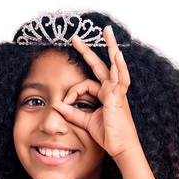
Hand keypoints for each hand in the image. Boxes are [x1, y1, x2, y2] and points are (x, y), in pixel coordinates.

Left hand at [53, 26, 141, 160]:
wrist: (120, 147)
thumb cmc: (108, 136)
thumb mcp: (86, 122)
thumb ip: (73, 113)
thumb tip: (57, 105)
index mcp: (104, 95)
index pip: (85, 84)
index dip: (72, 92)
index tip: (64, 102)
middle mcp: (111, 90)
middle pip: (99, 65)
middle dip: (87, 51)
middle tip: (76, 38)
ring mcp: (117, 91)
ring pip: (113, 65)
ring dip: (110, 47)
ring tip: (107, 31)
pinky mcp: (119, 97)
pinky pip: (121, 79)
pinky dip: (120, 67)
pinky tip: (118, 55)